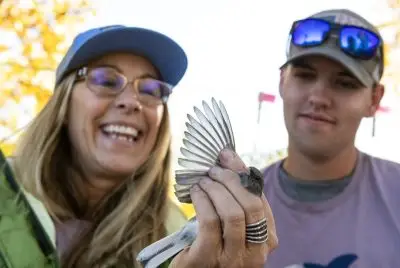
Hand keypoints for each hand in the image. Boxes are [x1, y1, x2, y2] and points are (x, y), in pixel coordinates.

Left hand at [170, 148, 277, 267]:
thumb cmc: (215, 245)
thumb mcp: (232, 222)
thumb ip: (237, 197)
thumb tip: (229, 158)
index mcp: (267, 239)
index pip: (260, 199)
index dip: (243, 173)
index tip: (227, 156)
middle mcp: (257, 252)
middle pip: (251, 205)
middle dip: (230, 180)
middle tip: (213, 170)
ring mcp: (234, 259)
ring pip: (232, 213)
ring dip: (215, 189)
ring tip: (203, 181)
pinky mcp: (209, 259)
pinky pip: (210, 222)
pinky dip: (203, 201)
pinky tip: (195, 192)